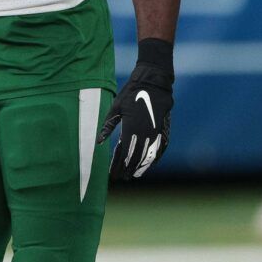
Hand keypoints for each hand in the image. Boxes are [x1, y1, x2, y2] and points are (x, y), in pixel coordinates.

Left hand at [100, 59, 173, 180]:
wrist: (153, 83)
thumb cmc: (131, 93)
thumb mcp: (115, 108)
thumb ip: (108, 126)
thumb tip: (98, 141)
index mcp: (131, 127)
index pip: (124, 152)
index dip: (118, 165)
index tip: (113, 174)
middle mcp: (145, 132)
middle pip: (136, 156)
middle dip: (128, 169)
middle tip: (122, 177)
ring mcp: (156, 131)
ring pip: (149, 154)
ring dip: (142, 166)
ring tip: (135, 175)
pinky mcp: (163, 129)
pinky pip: (161, 147)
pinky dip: (155, 157)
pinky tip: (151, 164)